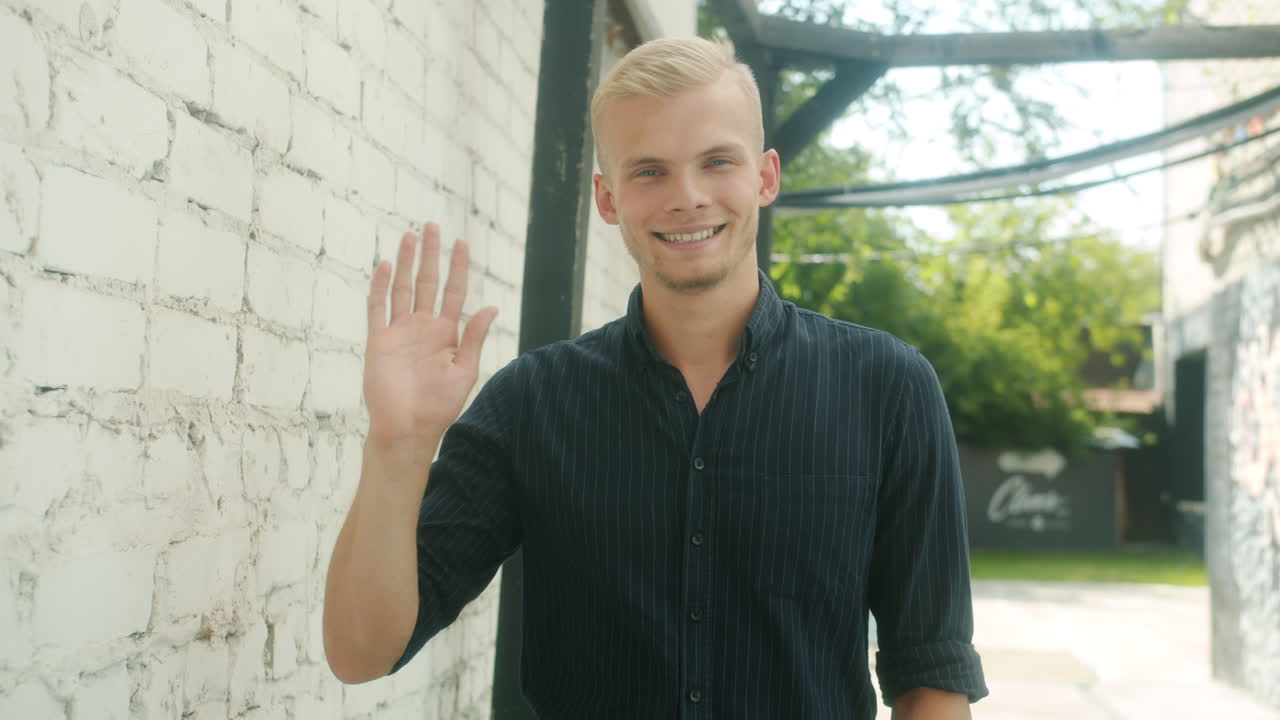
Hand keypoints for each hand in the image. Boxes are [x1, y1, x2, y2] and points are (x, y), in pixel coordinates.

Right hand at [363, 222, 498, 453]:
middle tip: (432, 226)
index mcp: (446, 334)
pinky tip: (386, 265)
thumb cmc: (439, 405)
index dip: (457, 267)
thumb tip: (491, 306)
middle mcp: (423, 328)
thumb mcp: (464, 370)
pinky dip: (381, 287)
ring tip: (409, 236)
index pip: (453, 291)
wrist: (408, 428)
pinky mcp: (379, 341)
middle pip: (427, 282)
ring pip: (403, 289)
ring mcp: (400, 332)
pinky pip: (378, 308)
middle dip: (430, 255)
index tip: (460, 242)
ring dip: (406, 263)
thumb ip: (474, 337)